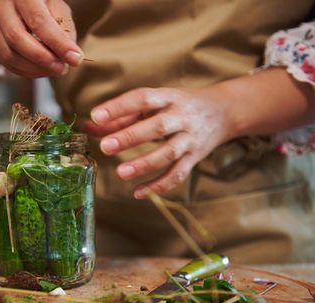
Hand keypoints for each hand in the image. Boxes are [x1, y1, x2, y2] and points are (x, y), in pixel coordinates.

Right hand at [0, 0, 82, 76]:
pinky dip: (26, 72)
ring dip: (35, 69)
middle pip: (18, 38)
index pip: (39, 21)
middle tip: (62, 69)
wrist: (4, 1)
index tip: (75, 58)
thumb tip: (71, 54)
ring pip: (10, 55)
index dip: (58, 42)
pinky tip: (41, 71)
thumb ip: (63, 25)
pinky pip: (6, 63)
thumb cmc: (37, 3)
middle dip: (43, 59)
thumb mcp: (53, 4)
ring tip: (54, 71)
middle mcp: (2, 8)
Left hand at [88, 87, 232, 197]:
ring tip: (120, 173)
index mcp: (168, 97)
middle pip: (157, 127)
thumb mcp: (155, 103)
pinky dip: (159, 185)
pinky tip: (138, 192)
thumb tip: (90, 126)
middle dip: (130, 137)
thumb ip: (122, 115)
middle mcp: (181, 117)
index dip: (119, 107)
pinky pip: (178, 174)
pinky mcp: (195, 158)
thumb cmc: (178, 105)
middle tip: (106, 147)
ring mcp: (190, 139)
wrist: (224, 111)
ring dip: (144, 164)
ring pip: (169, 153)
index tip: (97, 115)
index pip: (142, 98)